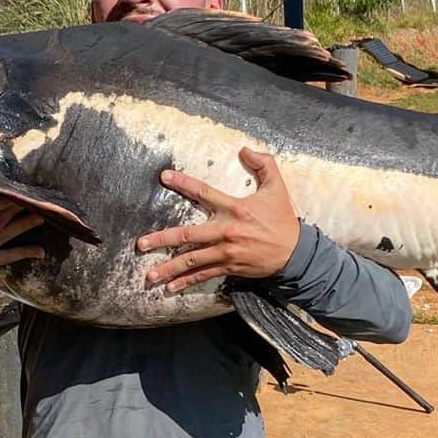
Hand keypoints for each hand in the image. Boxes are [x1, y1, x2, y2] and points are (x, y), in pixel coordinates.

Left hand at [136, 148, 299, 291]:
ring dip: (169, 268)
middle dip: (162, 239)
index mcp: (235, 208)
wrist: (296, 253)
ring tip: (149, 275)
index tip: (165, 177)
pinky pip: (204, 275)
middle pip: (187, 235)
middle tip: (140, 244)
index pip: (204, 192)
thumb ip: (264, 164)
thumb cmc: (283, 219)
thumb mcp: (278, 186)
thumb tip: (245, 150)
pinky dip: (186, 282)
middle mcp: (226, 231)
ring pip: (192, 261)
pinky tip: (170, 287)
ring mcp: (226, 253)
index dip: (184, 183)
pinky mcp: (229, 268)